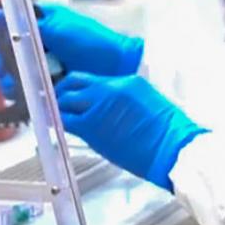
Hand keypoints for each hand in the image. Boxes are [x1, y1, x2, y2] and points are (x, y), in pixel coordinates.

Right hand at [0, 4, 144, 96]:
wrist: (118, 69)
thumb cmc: (95, 43)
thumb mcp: (61, 27)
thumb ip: (29, 24)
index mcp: (37, 24)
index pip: (1, 21)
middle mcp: (34, 45)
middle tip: (5, 68)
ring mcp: (39, 67)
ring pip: (8, 75)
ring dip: (10, 80)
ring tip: (23, 83)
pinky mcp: (44, 88)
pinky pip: (22, 93)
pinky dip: (21, 95)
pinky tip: (29, 95)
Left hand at [57, 72, 208, 191]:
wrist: (171, 146)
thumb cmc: (167, 131)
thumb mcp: (147, 102)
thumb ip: (125, 100)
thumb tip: (110, 109)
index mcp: (125, 81)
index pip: (93, 78)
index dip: (79, 85)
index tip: (73, 92)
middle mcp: (109, 89)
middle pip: (73, 81)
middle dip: (62, 90)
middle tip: (56, 99)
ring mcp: (99, 106)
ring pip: (64, 100)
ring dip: (57, 106)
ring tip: (52, 114)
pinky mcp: (92, 127)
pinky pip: (65, 121)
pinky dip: (58, 122)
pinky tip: (56, 127)